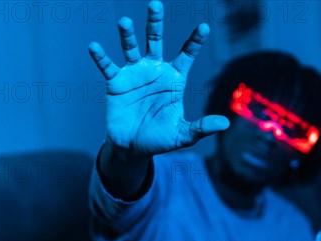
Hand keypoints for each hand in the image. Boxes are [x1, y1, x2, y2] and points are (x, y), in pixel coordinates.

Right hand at [88, 1, 229, 157]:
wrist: (133, 148)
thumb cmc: (160, 139)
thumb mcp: (183, 134)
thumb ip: (202, 126)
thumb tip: (226, 123)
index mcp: (174, 79)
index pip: (186, 55)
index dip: (194, 41)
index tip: (204, 27)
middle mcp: (154, 71)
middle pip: (155, 41)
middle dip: (155, 23)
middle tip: (155, 4)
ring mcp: (134, 74)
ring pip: (131, 48)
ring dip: (127, 35)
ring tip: (125, 22)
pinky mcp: (116, 82)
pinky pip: (107, 66)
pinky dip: (100, 57)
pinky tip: (94, 46)